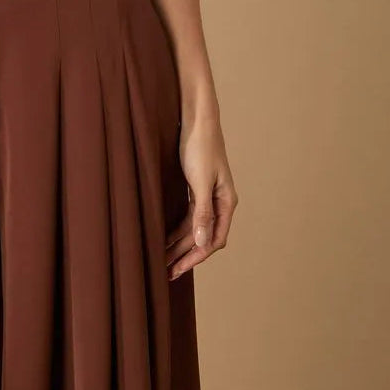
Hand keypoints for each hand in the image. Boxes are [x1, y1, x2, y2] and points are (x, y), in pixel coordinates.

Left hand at [165, 114, 237, 281]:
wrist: (196, 117)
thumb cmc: (201, 146)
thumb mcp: (200, 181)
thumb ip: (203, 213)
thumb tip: (204, 243)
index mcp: (226, 202)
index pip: (213, 240)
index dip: (195, 257)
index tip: (177, 270)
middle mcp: (219, 201)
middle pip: (203, 236)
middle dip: (185, 255)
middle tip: (166, 272)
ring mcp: (208, 194)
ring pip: (195, 227)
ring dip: (179, 243)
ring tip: (162, 258)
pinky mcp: (196, 186)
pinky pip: (188, 215)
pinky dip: (177, 227)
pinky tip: (165, 235)